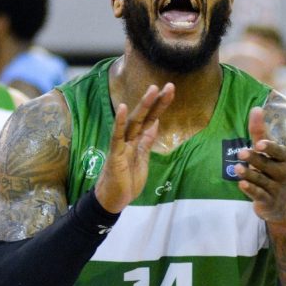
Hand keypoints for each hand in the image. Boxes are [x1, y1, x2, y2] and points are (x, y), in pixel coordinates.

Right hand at [95, 83, 174, 212]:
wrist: (114, 200)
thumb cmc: (128, 180)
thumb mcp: (143, 158)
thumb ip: (147, 141)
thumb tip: (155, 123)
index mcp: (138, 140)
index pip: (151, 119)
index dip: (160, 105)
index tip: (170, 90)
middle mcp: (129, 139)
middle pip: (144, 116)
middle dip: (156, 101)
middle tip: (168, 85)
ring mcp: (122, 145)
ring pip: (133, 122)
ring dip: (143, 106)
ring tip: (153, 89)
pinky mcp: (115, 154)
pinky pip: (117, 136)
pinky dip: (119, 122)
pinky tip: (122, 108)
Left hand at [235, 107, 285, 233]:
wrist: (284, 204)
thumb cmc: (272, 170)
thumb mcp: (268, 152)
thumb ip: (260, 132)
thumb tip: (256, 108)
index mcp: (284, 159)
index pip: (279, 152)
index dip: (270, 147)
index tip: (259, 143)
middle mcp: (283, 173)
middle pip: (268, 165)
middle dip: (255, 159)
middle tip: (241, 152)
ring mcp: (276, 189)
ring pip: (262, 180)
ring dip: (249, 174)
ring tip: (237, 168)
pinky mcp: (268, 202)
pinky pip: (259, 195)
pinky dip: (251, 190)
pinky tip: (241, 184)